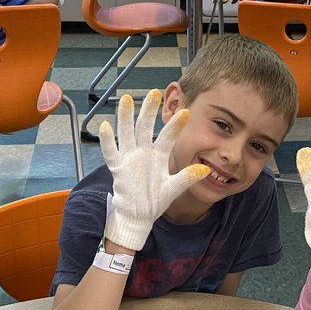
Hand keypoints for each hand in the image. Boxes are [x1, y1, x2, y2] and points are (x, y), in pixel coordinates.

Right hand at [98, 89, 209, 249]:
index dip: (175, 126)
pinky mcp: (118, 168)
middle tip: (155, 93)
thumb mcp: (173, 189)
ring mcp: (129, 159)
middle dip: (149, 111)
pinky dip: (107, 141)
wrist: (138, 216)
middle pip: (145, 128)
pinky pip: (111, 152)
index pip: (168, 137)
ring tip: (128, 99)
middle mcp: (143, 153)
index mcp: (158, 156)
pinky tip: (106, 126)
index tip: (186, 112)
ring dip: (126, 117)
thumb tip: (205, 170)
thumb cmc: (155, 201)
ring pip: (127, 133)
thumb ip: (186, 178)